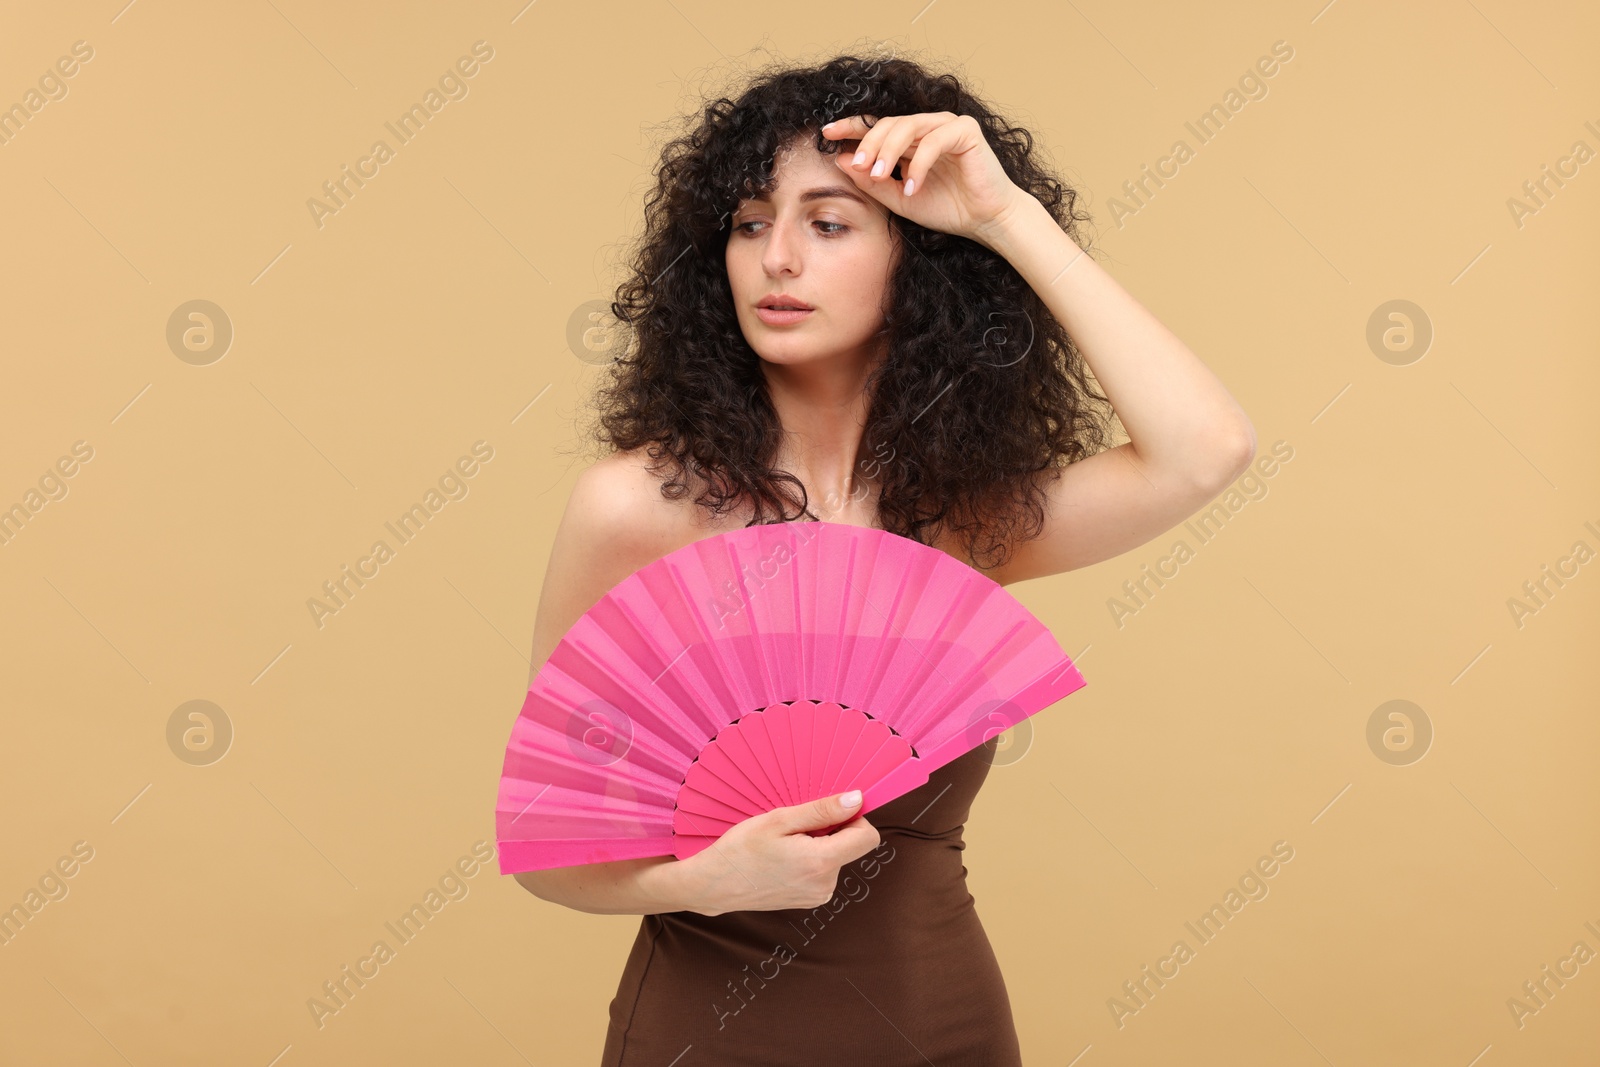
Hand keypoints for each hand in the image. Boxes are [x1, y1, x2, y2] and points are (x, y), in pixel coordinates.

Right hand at [681, 790, 881, 914]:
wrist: (713, 885)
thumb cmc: (740, 849)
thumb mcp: (779, 820)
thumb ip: (822, 810)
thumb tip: (857, 800)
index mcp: (821, 863)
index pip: (867, 837)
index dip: (854, 818)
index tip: (829, 811)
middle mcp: (826, 885)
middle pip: (850, 846)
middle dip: (830, 831)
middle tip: (793, 829)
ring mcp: (818, 896)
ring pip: (836, 857)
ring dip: (818, 845)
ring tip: (783, 846)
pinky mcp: (810, 900)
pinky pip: (823, 871)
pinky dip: (810, 859)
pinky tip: (783, 859)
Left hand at [822, 112, 1029, 245]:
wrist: (986, 221)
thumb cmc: (948, 209)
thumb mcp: (900, 199)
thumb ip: (872, 182)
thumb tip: (841, 161)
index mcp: (911, 140)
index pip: (877, 126)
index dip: (851, 126)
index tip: (826, 134)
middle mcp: (928, 127)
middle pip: (888, 122)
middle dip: (869, 143)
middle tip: (857, 166)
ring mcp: (948, 125)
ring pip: (908, 125)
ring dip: (889, 150)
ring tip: (878, 175)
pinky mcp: (966, 131)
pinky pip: (935, 141)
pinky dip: (919, 165)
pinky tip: (911, 187)